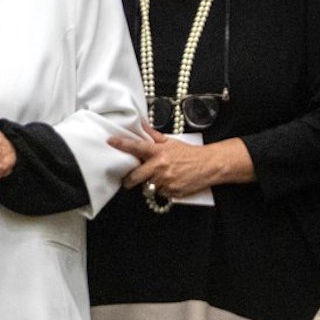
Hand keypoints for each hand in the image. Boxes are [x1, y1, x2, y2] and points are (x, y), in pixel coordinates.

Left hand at [110, 127, 251, 200]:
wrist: (209, 165)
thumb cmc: (190, 153)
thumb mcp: (171, 142)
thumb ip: (154, 136)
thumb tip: (141, 126)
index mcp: (158, 152)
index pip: (136, 147)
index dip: (122, 144)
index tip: (110, 141)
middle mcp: (160, 167)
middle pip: (135, 177)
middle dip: (128, 180)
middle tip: (127, 180)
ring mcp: (165, 181)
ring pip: (147, 186)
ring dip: (149, 184)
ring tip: (158, 178)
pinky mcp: (171, 192)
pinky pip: (160, 193)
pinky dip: (161, 190)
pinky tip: (168, 183)